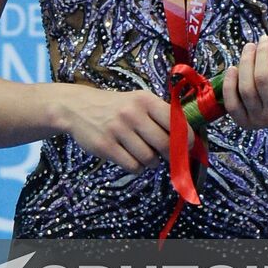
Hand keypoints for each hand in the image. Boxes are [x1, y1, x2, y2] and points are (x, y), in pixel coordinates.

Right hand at [56, 86, 194, 174]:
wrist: (78, 107)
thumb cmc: (116, 107)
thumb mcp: (138, 101)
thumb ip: (160, 116)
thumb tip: (187, 140)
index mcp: (145, 100)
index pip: (176, 122)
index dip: (187, 139)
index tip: (189, 146)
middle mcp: (132, 113)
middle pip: (165, 144)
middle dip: (170, 155)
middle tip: (167, 155)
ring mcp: (118, 130)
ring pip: (149, 158)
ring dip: (151, 162)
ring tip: (144, 154)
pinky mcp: (105, 146)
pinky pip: (133, 166)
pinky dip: (137, 167)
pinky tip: (131, 158)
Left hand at [221, 32, 267, 137]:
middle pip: (261, 78)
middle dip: (261, 53)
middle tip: (263, 38)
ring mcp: (261, 121)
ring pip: (246, 88)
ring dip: (245, 63)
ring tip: (250, 47)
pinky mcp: (248, 123)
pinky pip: (232, 105)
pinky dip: (228, 86)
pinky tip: (232, 69)